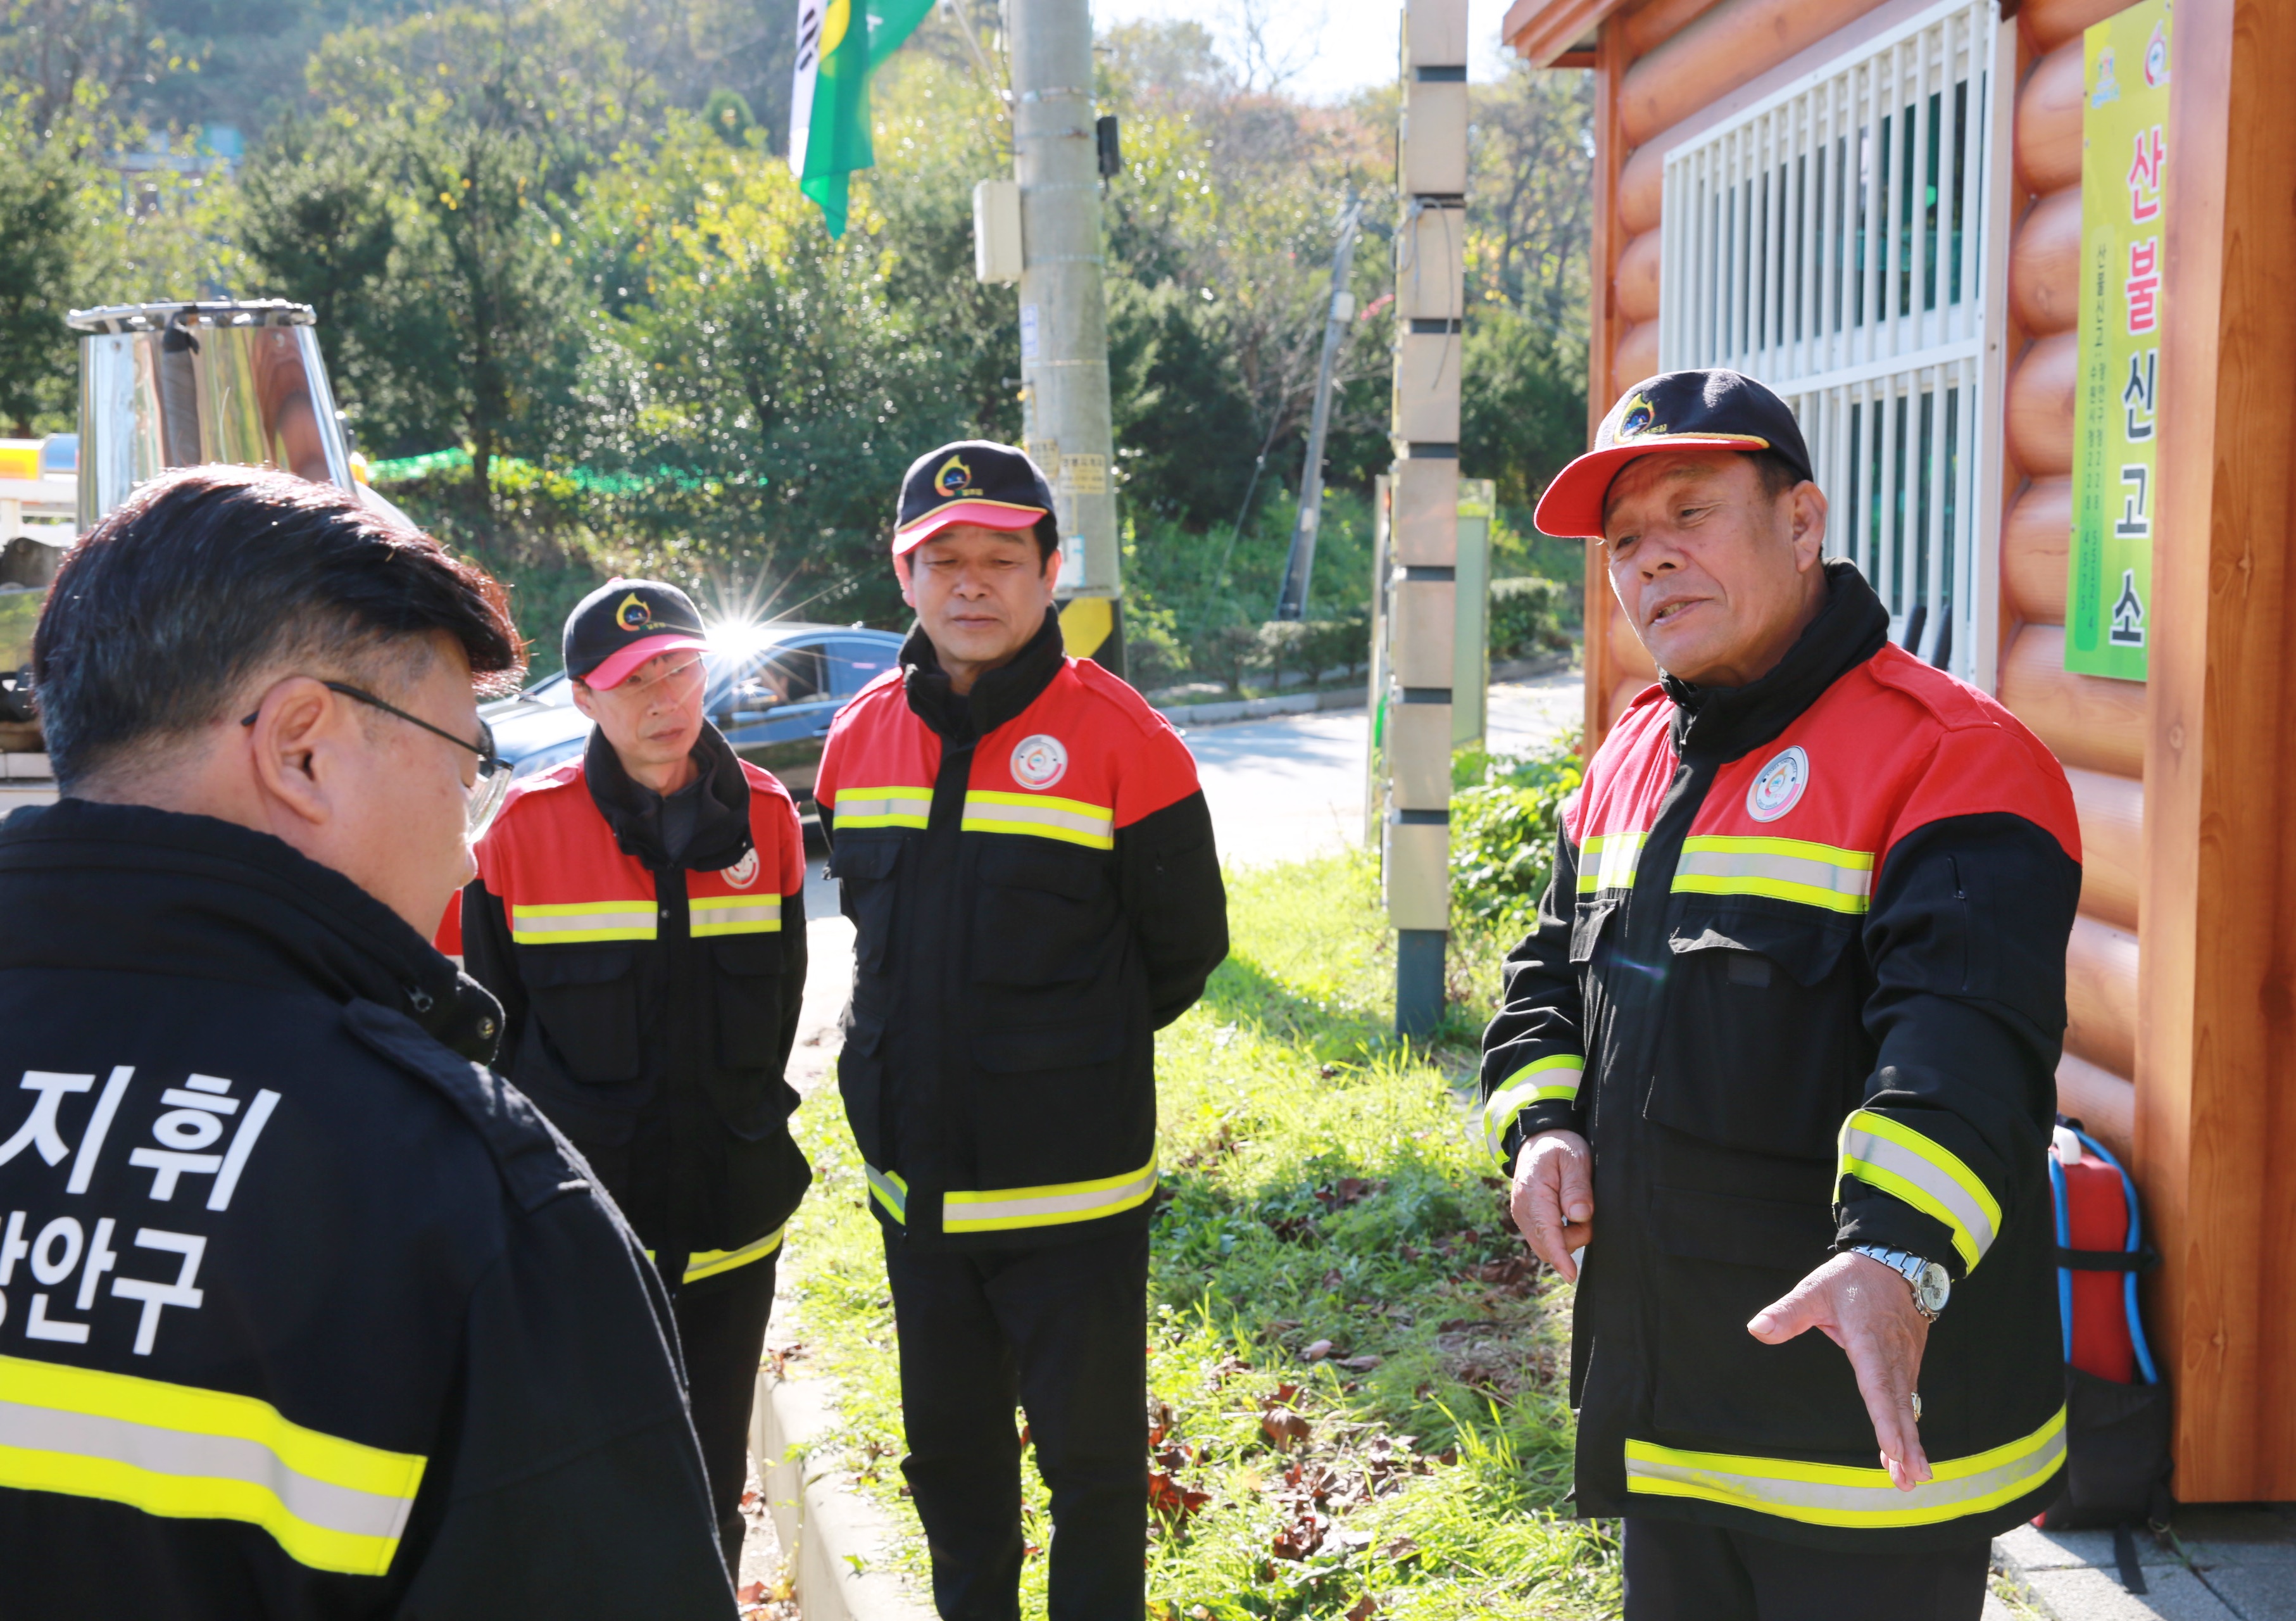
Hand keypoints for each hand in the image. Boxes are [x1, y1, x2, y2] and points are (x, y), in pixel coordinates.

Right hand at [1510, 1129, 1593, 1282]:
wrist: (1539, 1139)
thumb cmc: (1559, 1146)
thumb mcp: (1574, 1158)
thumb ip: (1577, 1187)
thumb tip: (1578, 1217)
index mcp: (1533, 1193)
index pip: (1546, 1232)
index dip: (1560, 1255)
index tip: (1570, 1275)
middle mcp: (1522, 1209)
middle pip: (1548, 1245)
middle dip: (1573, 1239)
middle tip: (1587, 1210)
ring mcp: (1522, 1216)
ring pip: (1547, 1245)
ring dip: (1569, 1236)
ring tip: (1577, 1207)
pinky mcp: (1527, 1219)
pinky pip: (1544, 1238)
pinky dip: (1561, 1233)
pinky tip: (1567, 1213)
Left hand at [1749, 1253, 1932, 1488]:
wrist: (1895, 1261)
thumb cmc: (1852, 1277)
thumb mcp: (1816, 1289)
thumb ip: (1788, 1312)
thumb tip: (1757, 1329)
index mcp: (1869, 1341)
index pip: (1878, 1386)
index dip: (1886, 1420)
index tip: (1892, 1450)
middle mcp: (1893, 1356)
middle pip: (1900, 1406)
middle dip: (1906, 1445)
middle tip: (1911, 1480)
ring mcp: (1905, 1360)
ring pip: (1908, 1405)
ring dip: (1911, 1441)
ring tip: (1913, 1477)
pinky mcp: (1909, 1360)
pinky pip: (1909, 1397)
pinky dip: (1910, 1424)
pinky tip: (1908, 1449)